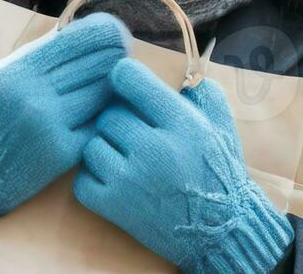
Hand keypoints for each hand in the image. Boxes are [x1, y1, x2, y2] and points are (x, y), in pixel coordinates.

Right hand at [0, 12, 130, 250]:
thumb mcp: (3, 75)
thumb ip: (39, 55)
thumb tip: (78, 32)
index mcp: (21, 69)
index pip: (78, 40)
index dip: (104, 33)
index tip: (115, 32)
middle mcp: (37, 94)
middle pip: (97, 65)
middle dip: (116, 56)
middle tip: (125, 53)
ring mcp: (52, 125)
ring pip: (103, 95)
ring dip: (113, 87)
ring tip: (118, 82)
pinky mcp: (63, 153)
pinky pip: (98, 126)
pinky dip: (104, 118)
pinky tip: (107, 113)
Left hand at [74, 59, 292, 273]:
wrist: (220, 230)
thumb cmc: (218, 173)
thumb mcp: (220, 126)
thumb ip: (203, 92)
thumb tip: (180, 71)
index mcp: (181, 122)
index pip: (128, 77)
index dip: (124, 79)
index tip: (126, 88)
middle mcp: (155, 148)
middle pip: (108, 115)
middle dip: (120, 123)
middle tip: (135, 136)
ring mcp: (131, 180)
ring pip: (92, 145)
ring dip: (105, 152)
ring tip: (127, 161)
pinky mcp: (115, 207)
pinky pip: (82, 180)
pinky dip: (94, 181)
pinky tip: (116, 181)